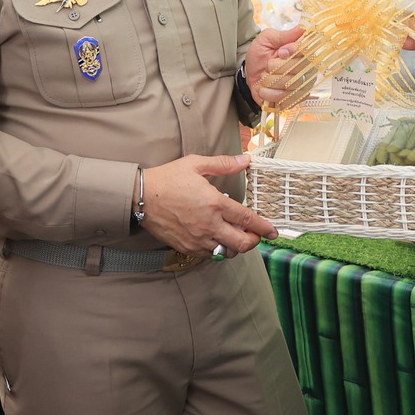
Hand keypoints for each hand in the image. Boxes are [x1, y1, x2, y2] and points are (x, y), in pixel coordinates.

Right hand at [140, 154, 275, 257]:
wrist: (140, 197)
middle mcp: (209, 225)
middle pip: (242, 243)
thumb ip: (223, 164)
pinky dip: (217, 250)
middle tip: (254, 235)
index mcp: (214, 203)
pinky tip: (215, 238)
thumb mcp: (196, 164)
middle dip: (253, 241)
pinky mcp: (187, 247)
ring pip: (226, 253)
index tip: (273, 231)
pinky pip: (209, 255)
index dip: (264, 227)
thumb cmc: (167, 179)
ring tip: (234, 235)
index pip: (248, 220)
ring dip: (235, 246)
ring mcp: (197, 238)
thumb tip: (245, 159)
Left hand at [244, 26, 303, 104]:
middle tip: (268, 65)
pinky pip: (284, 100)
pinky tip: (265, 88)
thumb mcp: (267, 39)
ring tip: (265, 76)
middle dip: (276, 67)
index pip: (307, 52)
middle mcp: (306, 70)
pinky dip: (269, 94)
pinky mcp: (294, 99)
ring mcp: (301, 86)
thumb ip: (284, 35)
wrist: (250, 72)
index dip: (292, 53)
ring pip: (289, 85)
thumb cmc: (261, 54)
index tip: (280, 51)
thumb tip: (303, 28)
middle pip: (297, 70)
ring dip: (270, 81)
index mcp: (303, 53)